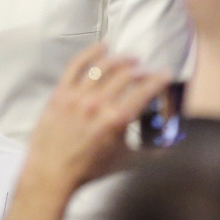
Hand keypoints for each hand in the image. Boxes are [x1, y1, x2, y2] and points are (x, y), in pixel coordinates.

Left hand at [5, 43, 169, 219]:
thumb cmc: (89, 169)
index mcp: (117, 119)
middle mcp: (98, 103)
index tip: (165, 74)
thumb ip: (149, 154)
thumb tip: (167, 150)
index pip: (144, 90)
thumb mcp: (124, 161)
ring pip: (103, 66)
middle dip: (141, 69)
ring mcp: (77, 96)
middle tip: (146, 71)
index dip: (159, 79)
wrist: (52, 173)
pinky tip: (102, 46)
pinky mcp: (60, 93)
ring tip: (130, 59)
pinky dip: (90, 53)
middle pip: (126, 74)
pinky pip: (76, 66)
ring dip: (121, 59)